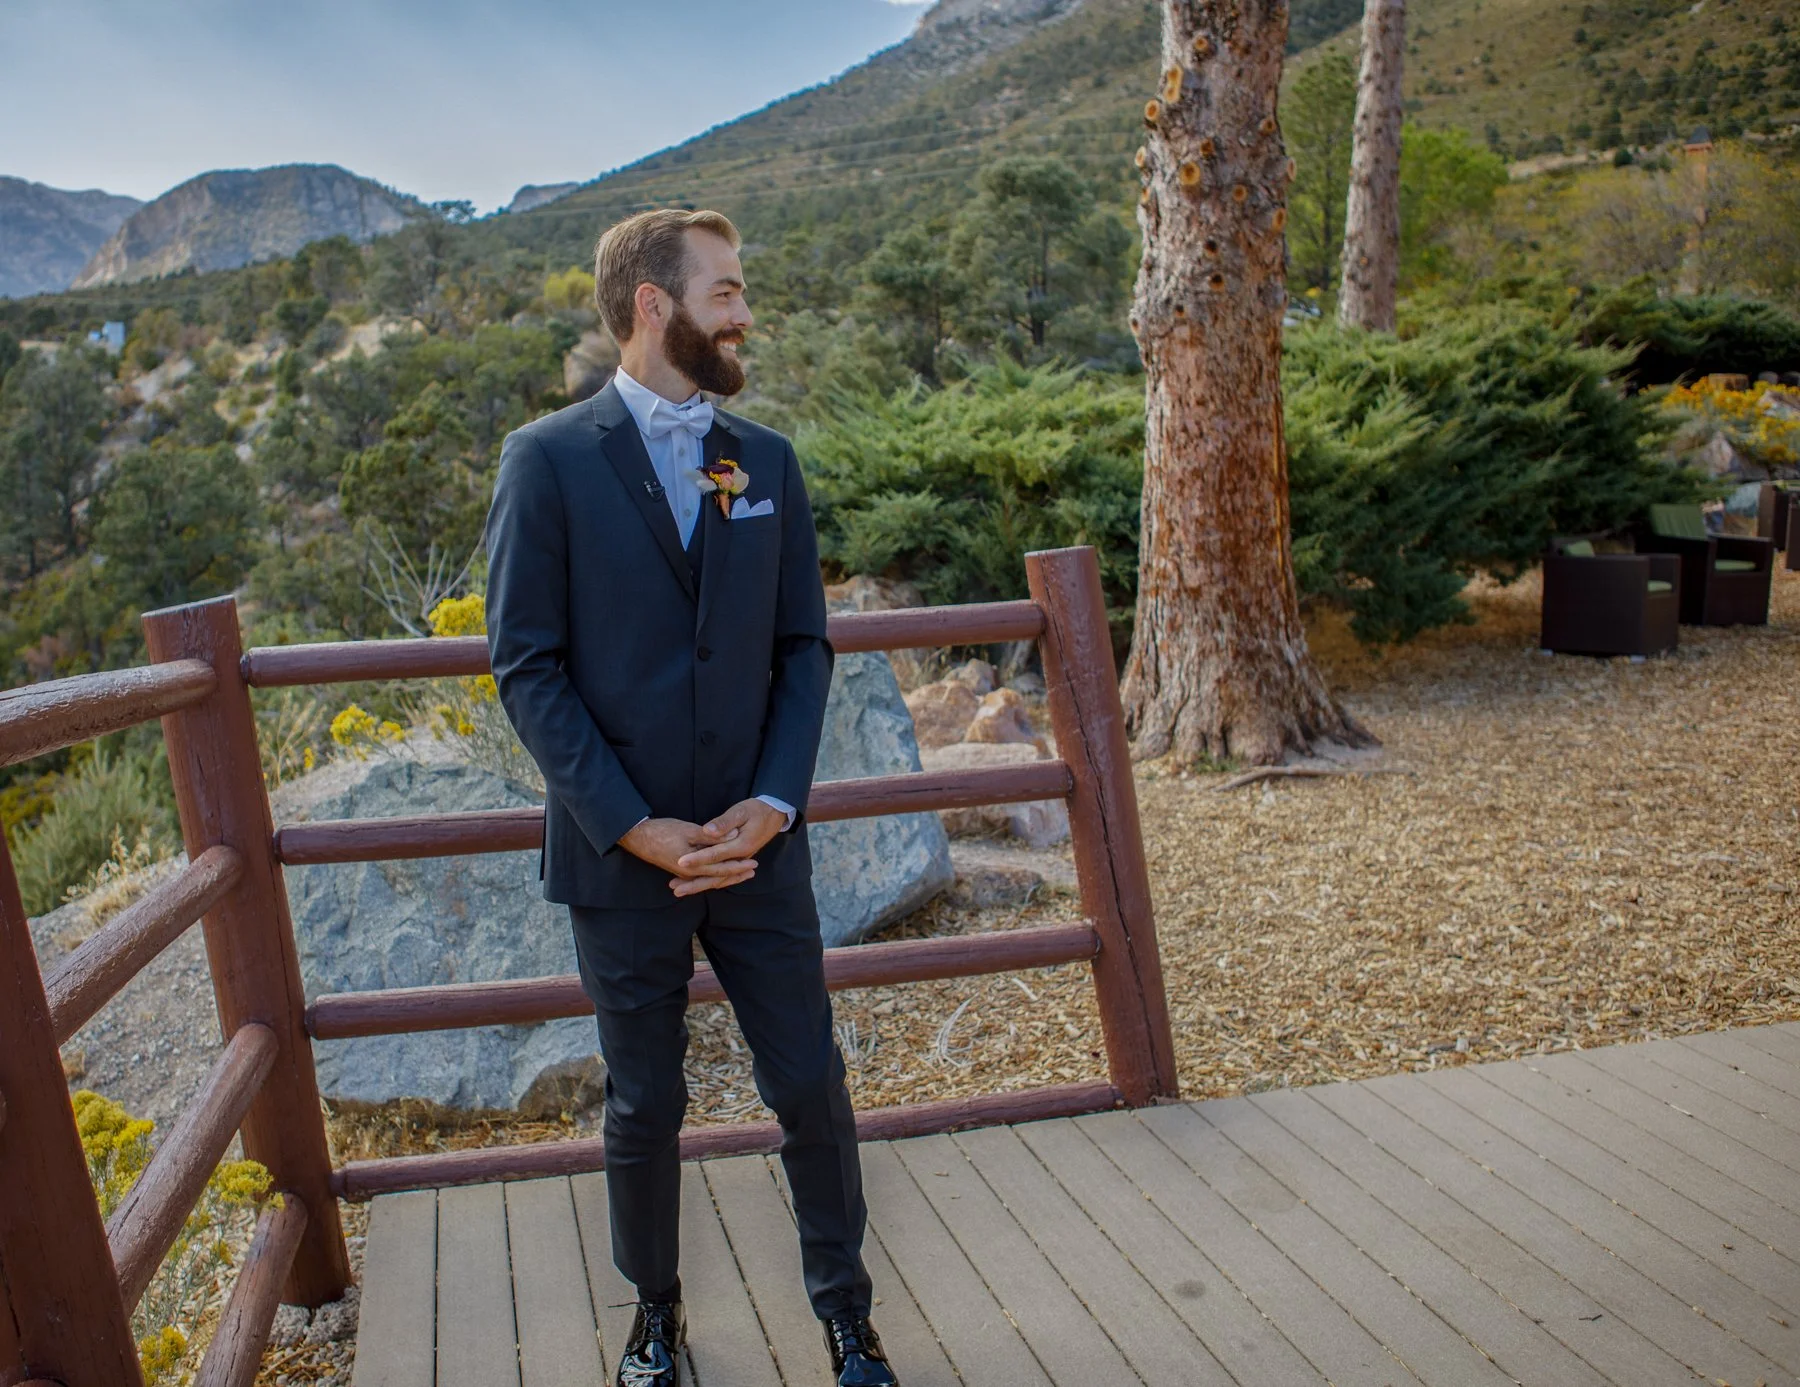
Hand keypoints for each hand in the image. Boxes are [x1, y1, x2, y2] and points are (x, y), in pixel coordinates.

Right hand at [618, 817, 757, 896]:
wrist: (638, 838)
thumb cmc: (662, 832)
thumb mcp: (689, 830)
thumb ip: (711, 836)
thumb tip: (732, 837)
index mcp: (694, 865)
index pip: (722, 868)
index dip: (739, 866)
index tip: (753, 863)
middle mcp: (690, 873)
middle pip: (718, 877)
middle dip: (736, 874)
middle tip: (752, 872)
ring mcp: (684, 873)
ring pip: (709, 878)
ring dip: (725, 876)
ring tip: (739, 874)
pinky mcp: (679, 869)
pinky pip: (700, 876)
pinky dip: (712, 876)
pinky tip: (716, 875)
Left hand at [676, 798, 785, 881]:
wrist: (774, 814)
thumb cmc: (757, 810)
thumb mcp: (741, 811)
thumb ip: (724, 822)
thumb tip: (707, 831)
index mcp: (741, 846)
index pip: (715, 855)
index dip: (697, 859)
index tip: (680, 861)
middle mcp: (741, 858)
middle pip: (715, 874)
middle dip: (694, 882)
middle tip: (674, 888)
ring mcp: (740, 861)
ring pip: (718, 879)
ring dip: (698, 885)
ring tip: (679, 890)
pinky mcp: (737, 861)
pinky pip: (722, 876)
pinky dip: (708, 881)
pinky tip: (695, 884)